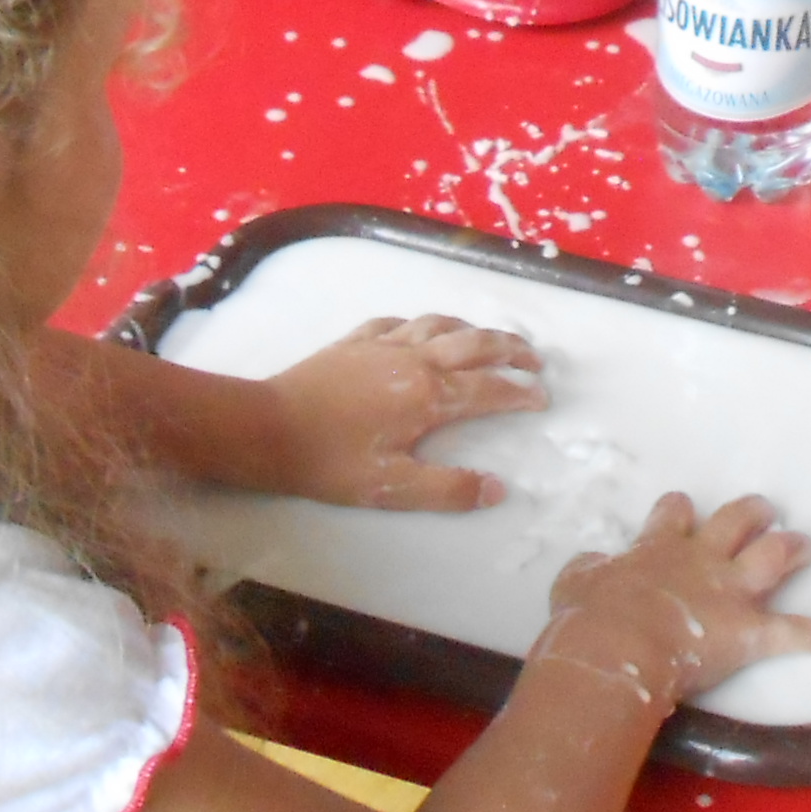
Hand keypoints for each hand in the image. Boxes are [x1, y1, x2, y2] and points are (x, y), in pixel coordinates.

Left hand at [265, 315, 548, 510]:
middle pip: (474, 344)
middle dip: (509, 349)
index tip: (542, 397)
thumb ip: (447, 489)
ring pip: (439, 324)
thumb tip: (497, 489)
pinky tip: (419, 331)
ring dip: (471, 330)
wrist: (268, 427)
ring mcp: (383, 344)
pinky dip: (420, 324)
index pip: (488, 390)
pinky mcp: (355, 340)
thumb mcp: (392, 488)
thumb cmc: (331, 462)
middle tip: (533, 359)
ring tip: (486, 339)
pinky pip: (398, 322)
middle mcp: (414, 359)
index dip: (520, 393)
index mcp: (428, 395)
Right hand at [533, 494, 810, 710]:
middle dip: (753, 514)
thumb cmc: (589, 617)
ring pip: (772, 557)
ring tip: (807, 545)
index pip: (675, 515)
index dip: (680, 512)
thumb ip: (589, 570)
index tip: (681, 511)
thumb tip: (594, 565)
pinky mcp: (753, 631)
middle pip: (736, 522)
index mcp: (658, 548)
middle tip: (763, 510)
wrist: (616, 643)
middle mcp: (702, 560)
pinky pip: (800, 633)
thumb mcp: (575, 584)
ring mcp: (732, 593)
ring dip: (791, 549)